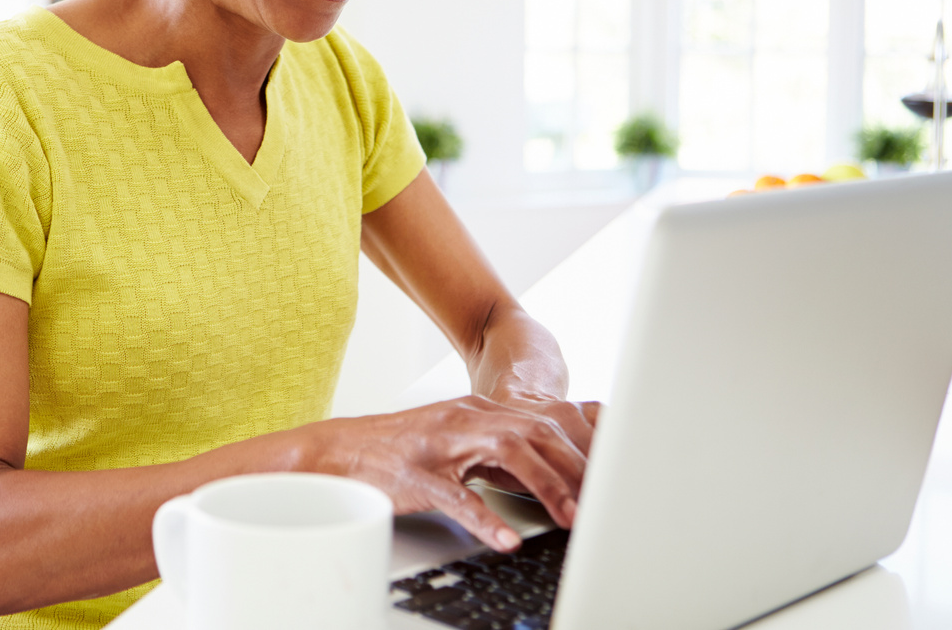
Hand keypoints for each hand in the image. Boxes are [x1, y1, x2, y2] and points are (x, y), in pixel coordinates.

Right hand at [301, 396, 590, 551]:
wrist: (341, 449)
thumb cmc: (401, 451)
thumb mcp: (458, 440)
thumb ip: (499, 448)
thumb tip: (551, 470)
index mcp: (479, 412)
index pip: (544, 423)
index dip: (582, 450)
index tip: (611, 477)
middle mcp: (466, 419)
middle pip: (536, 432)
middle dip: (575, 468)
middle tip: (603, 502)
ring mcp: (441, 445)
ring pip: (508, 453)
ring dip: (546, 485)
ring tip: (570, 518)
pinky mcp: (417, 475)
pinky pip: (456, 497)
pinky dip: (485, 519)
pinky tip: (506, 540)